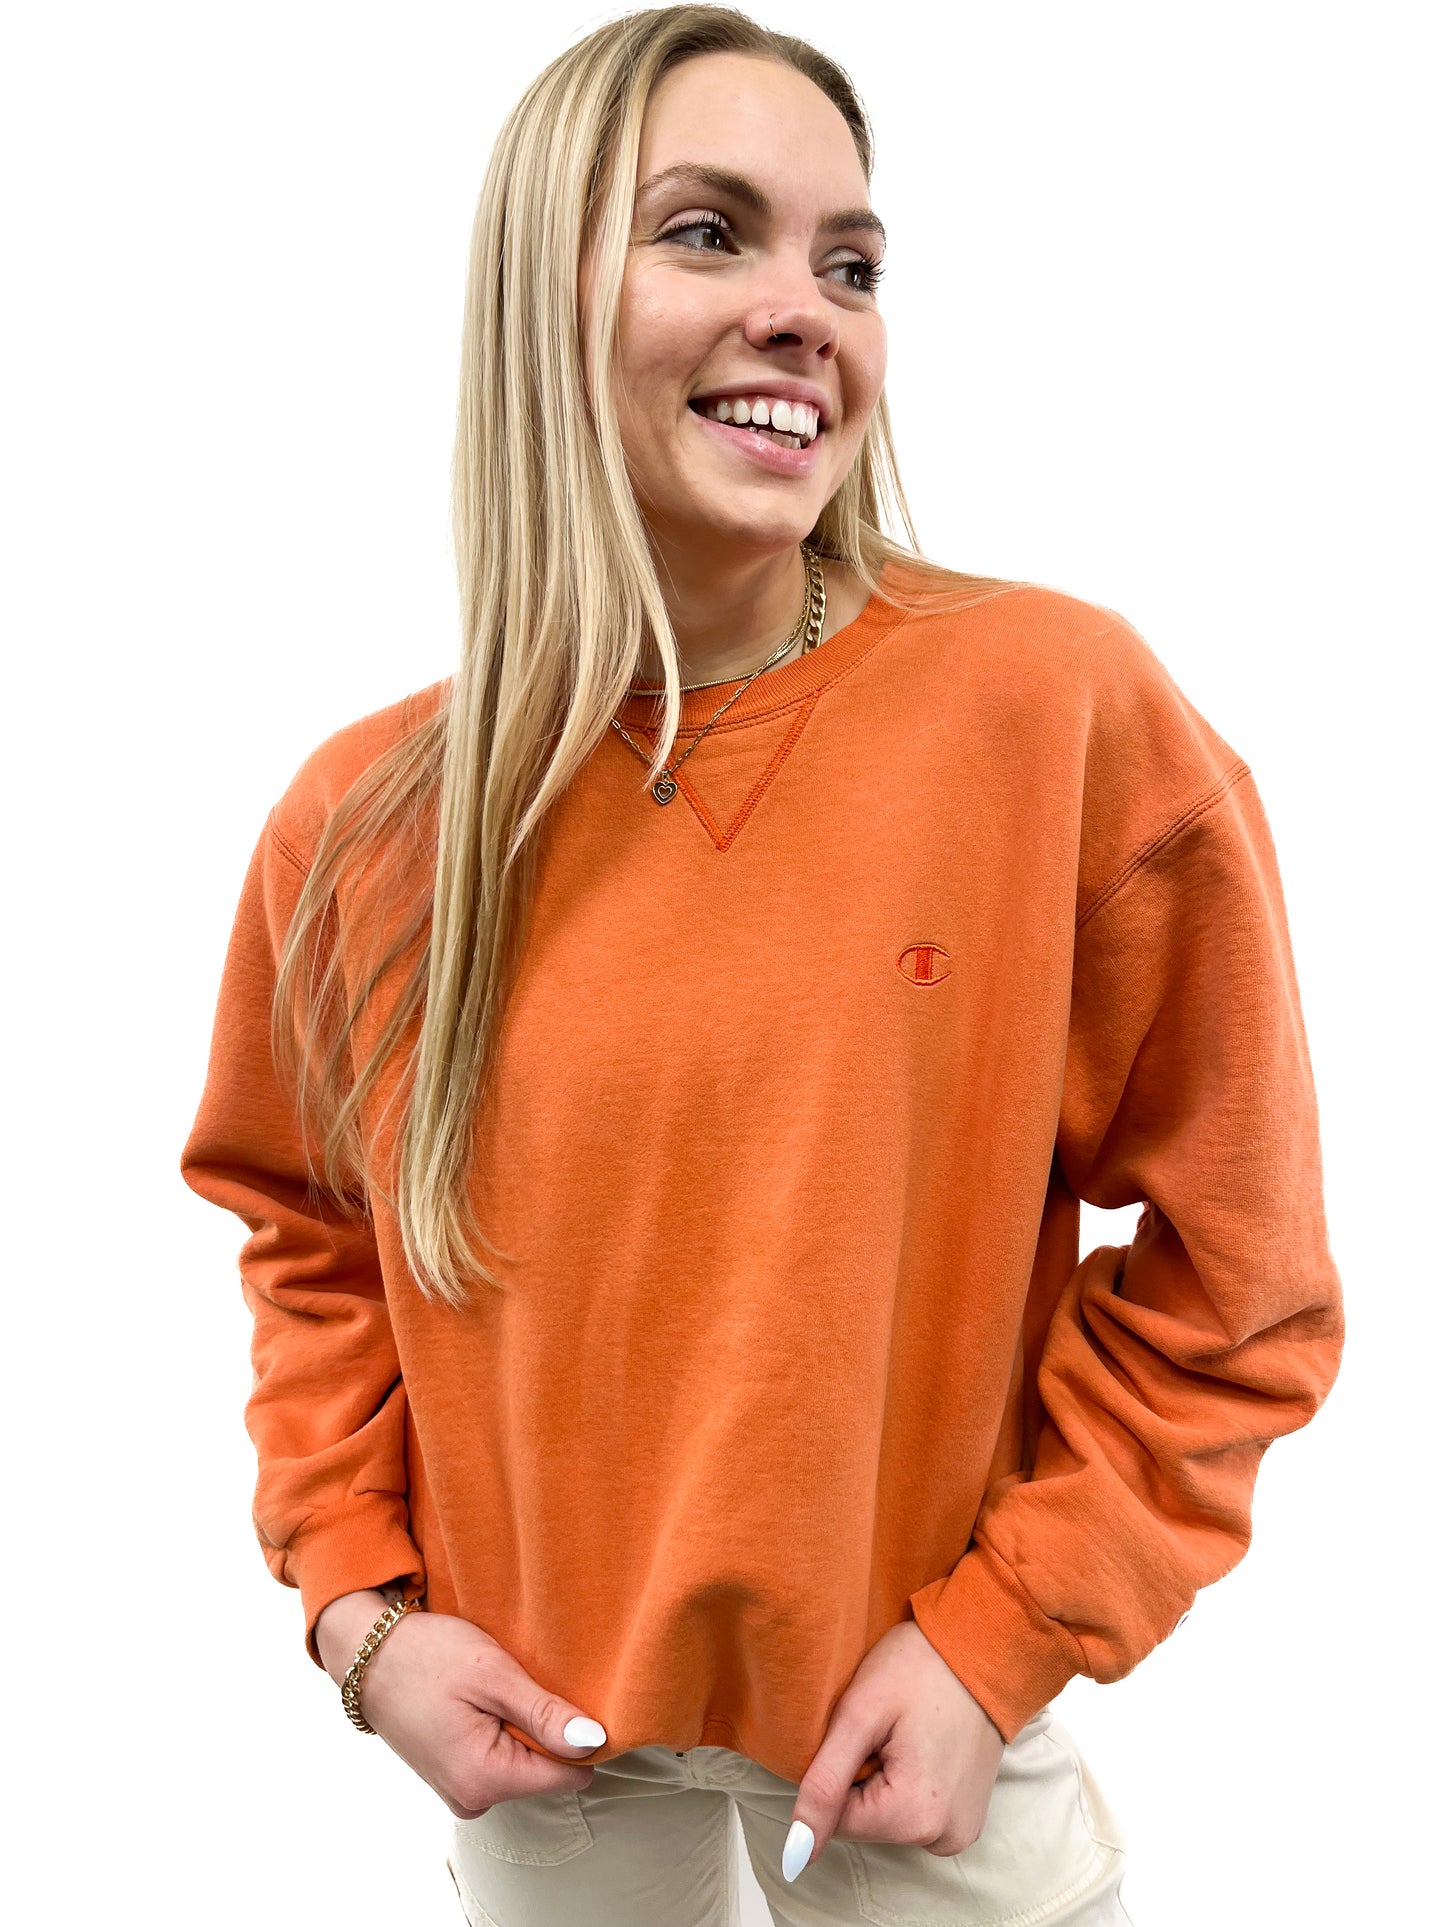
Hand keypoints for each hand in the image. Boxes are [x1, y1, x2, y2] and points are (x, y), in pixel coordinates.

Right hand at [314, 1589, 607, 1818]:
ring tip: (495, 1691)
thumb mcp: (492, 1674)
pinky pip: (501, 1760)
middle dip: (544, 1728)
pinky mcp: (456, 1778)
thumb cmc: (426, 1656)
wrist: (368, 1655)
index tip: (562, 1695)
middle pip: (547, 1771)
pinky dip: (502, 1731)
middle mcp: (473, 1799)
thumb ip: (545, 1714)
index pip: (569, 1775)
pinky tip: (482, 1702)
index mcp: (484, 1779)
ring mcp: (462, 1792)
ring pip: (525, 1764)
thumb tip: (595, 1742)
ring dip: (521, 1727)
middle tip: (516, 1685)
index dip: (578, 1735)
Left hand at [781, 1620, 1005, 1881]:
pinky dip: (908, 1784)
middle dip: (863, 1775)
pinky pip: (915, 1813)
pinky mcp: (968, 1820)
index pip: (838, 1819)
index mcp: (914, 1817)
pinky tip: (922, 1746)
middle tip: (887, 1728)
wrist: (983, 1645)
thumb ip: (824, 1785)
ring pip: (888, 1818)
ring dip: (885, 1780)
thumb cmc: (921, 1666)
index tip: (865, 1732)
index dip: (838, 1769)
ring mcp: (961, 1832)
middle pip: (865, 1822)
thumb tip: (796, 1854)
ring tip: (907, 1733)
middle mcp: (943, 1838)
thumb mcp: (859, 1715)